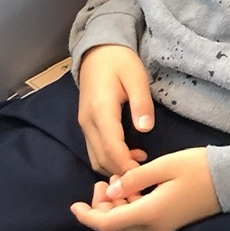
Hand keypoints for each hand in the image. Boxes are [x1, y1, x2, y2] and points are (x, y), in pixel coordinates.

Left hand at [70, 147, 219, 230]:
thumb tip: (110, 189)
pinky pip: (139, 221)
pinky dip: (128, 208)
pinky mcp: (169, 222)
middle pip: (114, 228)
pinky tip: (132, 188)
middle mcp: (153, 227)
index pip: (107, 223)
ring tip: (115, 181)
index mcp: (149, 213)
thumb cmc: (200, 168)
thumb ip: (134, 177)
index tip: (73, 204)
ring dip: (114, 207)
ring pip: (126, 225)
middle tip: (101, 183)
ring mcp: (162, 227)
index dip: (87, 216)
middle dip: (99, 209)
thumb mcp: (165, 165)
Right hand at [77, 44, 153, 175]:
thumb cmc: (120, 61)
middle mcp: (88, 121)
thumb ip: (141, 104)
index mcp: (101, 110)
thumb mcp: (137, 77)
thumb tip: (146, 130)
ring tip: (140, 169)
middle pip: (101, 157)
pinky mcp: (86, 124)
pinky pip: (94, 149)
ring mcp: (84, 124)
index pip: (111, 147)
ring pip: (95, 157)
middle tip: (144, 179)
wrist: (97, 51)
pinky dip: (108, 159)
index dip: (126, 164)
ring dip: (114, 167)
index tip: (142, 175)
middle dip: (120, 172)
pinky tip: (129, 157)